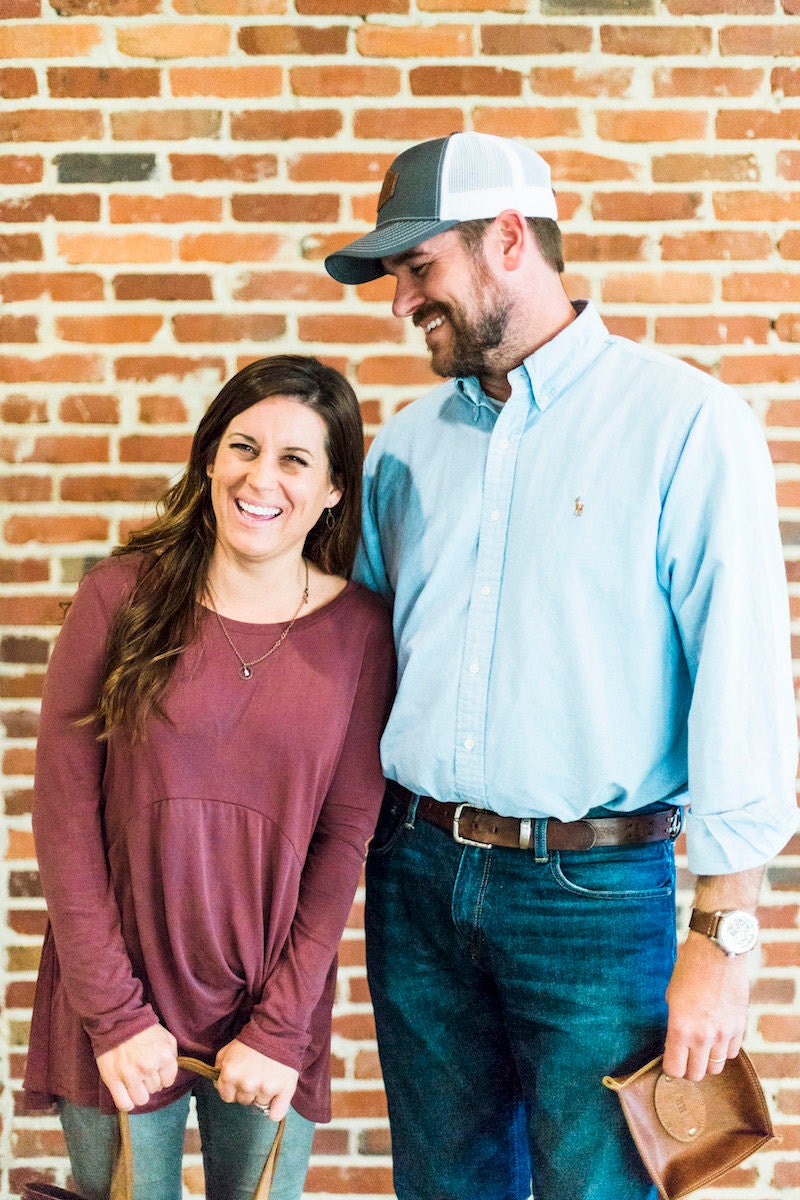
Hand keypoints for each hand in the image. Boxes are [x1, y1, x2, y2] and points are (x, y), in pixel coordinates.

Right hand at [96, 1025, 178, 1111]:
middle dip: (150, 1081)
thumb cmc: (143, 1030)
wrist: (118, 1021)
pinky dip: (127, 1103)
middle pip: (154, 1089)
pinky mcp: (113, 1079)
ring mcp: (130, 1074)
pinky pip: (124, 1104)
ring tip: (135, 1081)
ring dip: (139, 1092)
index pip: (168, 1081)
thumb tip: (170, 1073)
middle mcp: (148, 1067)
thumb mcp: (166, 1037)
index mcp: (164, 1056)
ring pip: (141, 1099)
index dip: (162, 1076)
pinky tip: (127, 1093)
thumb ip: (172, 1055)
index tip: (156, 1070)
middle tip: (142, 1070)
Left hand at [215, 1039, 298, 1121]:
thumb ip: (219, 1068)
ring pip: (259, 1104)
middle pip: (243, 1101)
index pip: (227, 1097)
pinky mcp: (283, 1090)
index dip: (234, 1089)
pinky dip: (276, 1110)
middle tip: (256, 1075)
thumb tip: (218, 1082)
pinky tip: (277, 1100)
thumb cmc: (251, 1041)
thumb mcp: (227, 1050)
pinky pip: (276, 1114)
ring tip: (268, 1076)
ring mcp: (265, 1088)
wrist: (276, 1030)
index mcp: (230, 1074)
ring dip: (262, 1094)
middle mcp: (246, 1084)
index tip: (241, 1080)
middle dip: (248, 1090)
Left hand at [663, 932, 748, 1080]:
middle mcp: (702, 1036)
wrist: (717, 952)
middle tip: (686, 1058)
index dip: (671, 1068)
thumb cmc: (688, 969)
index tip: (671, 1060)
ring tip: (702, 1049)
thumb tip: (675, 1042)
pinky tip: (717, 1037)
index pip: (674, 1070)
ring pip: (716, 1068)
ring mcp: (723, 1034)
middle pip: (696, 1074)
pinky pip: (732, 1053)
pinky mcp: (739, 1028)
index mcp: (680, 1028)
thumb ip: (675, 1024)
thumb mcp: (671, 996)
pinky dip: (724, 1050)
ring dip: (707, 1062)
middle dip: (689, 1070)